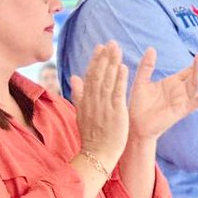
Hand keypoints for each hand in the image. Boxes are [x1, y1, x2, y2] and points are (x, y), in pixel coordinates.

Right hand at [69, 42, 129, 171]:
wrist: (96, 154)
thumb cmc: (91, 136)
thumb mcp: (81, 113)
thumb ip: (79, 94)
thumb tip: (74, 76)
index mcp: (86, 100)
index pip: (90, 76)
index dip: (95, 61)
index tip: (100, 47)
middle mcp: (93, 101)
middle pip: (98, 75)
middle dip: (104, 58)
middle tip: (110, 42)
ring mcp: (104, 106)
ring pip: (107, 80)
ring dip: (112, 63)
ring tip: (117, 49)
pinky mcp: (115, 113)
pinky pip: (117, 93)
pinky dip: (119, 79)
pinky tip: (123, 67)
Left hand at [127, 47, 197, 140]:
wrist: (135, 125)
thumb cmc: (139, 105)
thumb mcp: (141, 81)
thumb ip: (146, 66)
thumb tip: (151, 48)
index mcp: (173, 82)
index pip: (191, 69)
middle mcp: (181, 90)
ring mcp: (183, 100)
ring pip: (196, 84)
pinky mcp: (181, 110)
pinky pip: (196, 102)